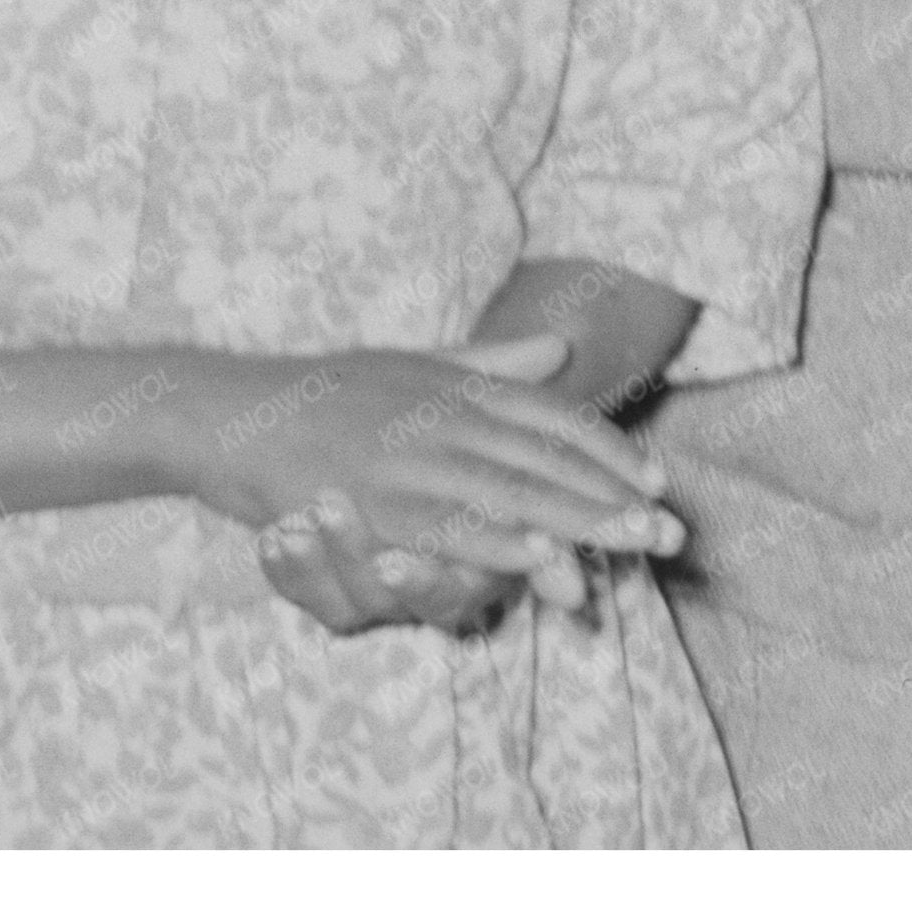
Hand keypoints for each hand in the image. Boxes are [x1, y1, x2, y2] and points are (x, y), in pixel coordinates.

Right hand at [191, 332, 673, 621]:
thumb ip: (493, 364)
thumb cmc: (326, 392)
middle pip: (549, 461)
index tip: (658, 484)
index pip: (555, 420)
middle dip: (614, 500)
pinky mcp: (377, 498)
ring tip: (630, 554)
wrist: (239, 410)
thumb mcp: (418, 363)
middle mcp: (449, 416)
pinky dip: (502, 543)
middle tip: (672, 535)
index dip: (610, 453)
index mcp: (462, 387)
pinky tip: (542, 563)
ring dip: (576, 527)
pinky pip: (451, 525)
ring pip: (513, 494)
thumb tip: (561, 348)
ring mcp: (415, 456)